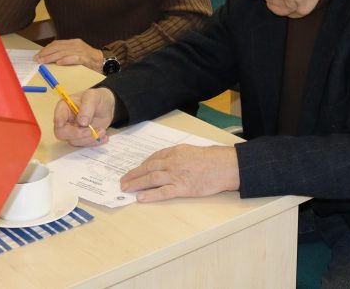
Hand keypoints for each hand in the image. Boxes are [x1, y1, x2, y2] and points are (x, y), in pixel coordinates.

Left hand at [36, 38, 104, 72]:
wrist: (105, 61)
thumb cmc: (90, 59)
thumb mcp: (77, 52)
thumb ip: (66, 53)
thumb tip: (51, 58)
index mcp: (74, 42)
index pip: (56, 43)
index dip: (46, 49)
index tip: (38, 55)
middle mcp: (77, 44)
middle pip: (58, 47)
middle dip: (45, 53)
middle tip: (37, 59)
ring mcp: (81, 51)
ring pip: (63, 52)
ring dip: (51, 57)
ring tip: (43, 61)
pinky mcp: (86, 58)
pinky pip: (74, 58)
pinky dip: (66, 60)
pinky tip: (59, 63)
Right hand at [53, 87, 114, 145]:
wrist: (107, 105)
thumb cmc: (97, 98)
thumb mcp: (93, 97)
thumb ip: (87, 107)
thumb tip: (82, 122)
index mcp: (64, 107)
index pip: (57, 117)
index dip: (60, 122)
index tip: (70, 124)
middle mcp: (65, 121)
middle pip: (62, 133)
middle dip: (77, 134)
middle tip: (91, 131)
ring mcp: (72, 130)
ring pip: (74, 141)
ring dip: (89, 138)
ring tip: (102, 130)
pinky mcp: (81, 137)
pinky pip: (84, 144)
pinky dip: (94, 142)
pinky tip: (104, 137)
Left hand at [120, 144, 239, 200]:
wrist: (226, 166)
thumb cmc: (214, 158)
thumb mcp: (194, 151)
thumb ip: (181, 156)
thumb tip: (170, 162)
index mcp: (176, 151)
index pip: (154, 157)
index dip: (143, 164)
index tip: (136, 169)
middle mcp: (173, 162)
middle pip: (148, 168)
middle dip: (134, 174)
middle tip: (123, 180)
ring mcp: (177, 175)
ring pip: (151, 179)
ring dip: (136, 184)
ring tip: (126, 189)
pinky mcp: (182, 189)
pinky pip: (162, 192)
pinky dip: (150, 195)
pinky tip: (141, 197)